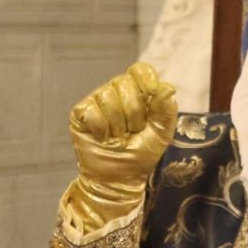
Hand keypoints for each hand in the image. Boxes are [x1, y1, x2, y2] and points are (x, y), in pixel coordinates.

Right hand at [63, 63, 178, 228]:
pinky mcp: (80, 113)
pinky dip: (101, 130)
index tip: (152, 93)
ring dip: (117, 125)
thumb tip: (167, 87)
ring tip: (118, 137)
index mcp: (138, 91)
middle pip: (124, 84)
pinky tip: (103, 138)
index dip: (146, 78)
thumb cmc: (141, 153)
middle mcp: (116, 91)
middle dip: (134, 114)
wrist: (120, 178)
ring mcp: (96, 100)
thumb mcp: (162, 133)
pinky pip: (92, 111)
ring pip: (107, 97)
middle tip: (132, 131)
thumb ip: (166, 109)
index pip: (140, 70)